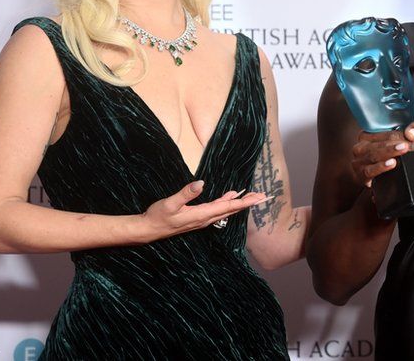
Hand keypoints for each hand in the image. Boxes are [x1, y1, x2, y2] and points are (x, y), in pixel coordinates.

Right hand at [136, 180, 269, 241]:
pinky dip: (227, 202)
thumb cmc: (158, 216)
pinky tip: (232, 196)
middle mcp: (205, 218)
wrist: (149, 230)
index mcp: (201, 214)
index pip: (227, 207)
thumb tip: (200, 183)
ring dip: (240, 202)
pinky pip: (218, 209)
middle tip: (264, 196)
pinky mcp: (198, 217)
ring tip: (253, 196)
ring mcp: (203, 218)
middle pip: (232, 209)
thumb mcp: (170, 203)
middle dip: (248, 203)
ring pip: (226, 209)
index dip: (244, 201)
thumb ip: (185, 193)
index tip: (258, 198)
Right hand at [351, 122, 413, 186]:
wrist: (370, 178)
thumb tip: (412, 133)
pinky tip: (391, 163)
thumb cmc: (383, 157)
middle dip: (400, 143)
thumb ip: (410, 133)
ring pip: (375, 154)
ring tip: (404, 149)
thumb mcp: (396, 143)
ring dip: (391, 151)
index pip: (389, 133)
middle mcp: (361, 146)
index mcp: (368, 135)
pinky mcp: (361, 174)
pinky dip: (381, 166)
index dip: (405, 135)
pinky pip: (370, 170)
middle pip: (383, 142)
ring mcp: (359, 160)